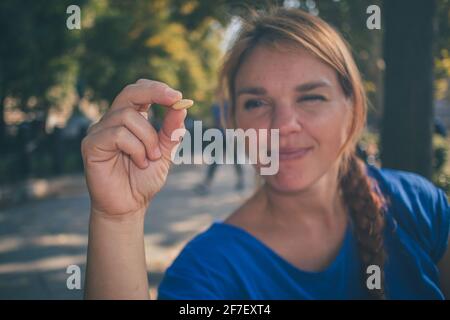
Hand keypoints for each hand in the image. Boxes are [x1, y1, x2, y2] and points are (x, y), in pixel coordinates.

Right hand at [81, 79, 186, 217]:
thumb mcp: (165, 153)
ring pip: (128, 117)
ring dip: (148, 138)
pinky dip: (136, 148)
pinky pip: (118, 134)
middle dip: (154, 92)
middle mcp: (112, 121)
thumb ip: (171, 131)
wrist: (129, 206)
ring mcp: (99, 131)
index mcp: (130, 120)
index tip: (178, 96)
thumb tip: (181, 106)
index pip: (139, 91)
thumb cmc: (144, 179)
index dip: (157, 89)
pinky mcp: (92, 144)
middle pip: (129, 92)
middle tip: (174, 99)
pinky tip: (139, 162)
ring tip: (151, 158)